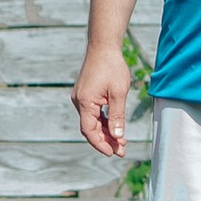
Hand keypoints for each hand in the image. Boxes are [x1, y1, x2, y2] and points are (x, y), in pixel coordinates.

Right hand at [74, 38, 130, 158]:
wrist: (103, 46)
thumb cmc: (111, 67)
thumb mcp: (118, 93)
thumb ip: (117, 116)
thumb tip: (118, 137)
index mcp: (85, 102)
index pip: (90, 131)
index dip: (101, 144)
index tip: (113, 153)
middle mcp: (79, 102)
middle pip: (91, 128)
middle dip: (106, 141)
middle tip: (121, 151)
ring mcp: (81, 98)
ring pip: (93, 122)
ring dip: (106, 132)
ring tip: (121, 142)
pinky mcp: (86, 94)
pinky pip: (93, 113)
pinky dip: (104, 122)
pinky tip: (115, 128)